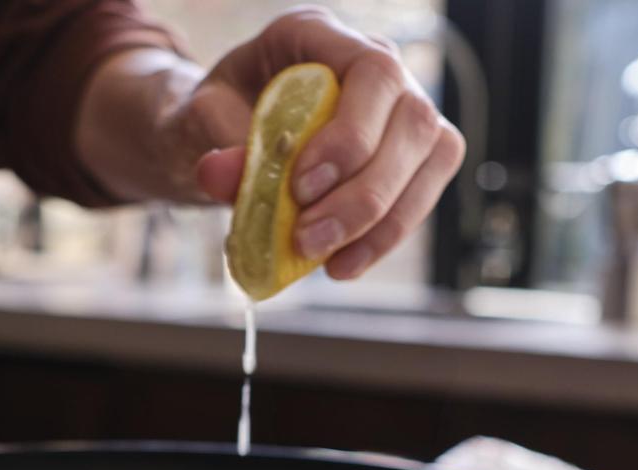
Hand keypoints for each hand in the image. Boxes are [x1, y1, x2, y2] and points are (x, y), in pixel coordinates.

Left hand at [187, 6, 464, 279]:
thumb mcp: (204, 119)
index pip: (372, 73)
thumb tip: (219, 175)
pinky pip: (420, 198)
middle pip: (414, 122)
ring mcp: (405, 111)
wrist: (225, 133)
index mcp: (324, 37)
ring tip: (325, 261)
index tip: (302, 189)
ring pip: (433, 161)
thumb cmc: (222, 114)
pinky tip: (342, 264)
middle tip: (308, 240)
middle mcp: (380, 67)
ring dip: (380, 225)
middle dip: (363, 196)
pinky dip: (382, 240)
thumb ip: (216, 141)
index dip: (350, 136)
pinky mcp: (414, 158)